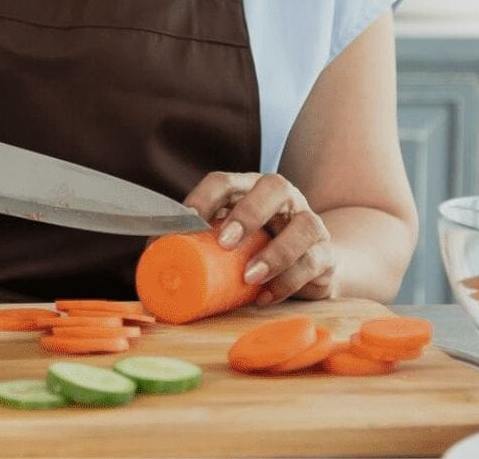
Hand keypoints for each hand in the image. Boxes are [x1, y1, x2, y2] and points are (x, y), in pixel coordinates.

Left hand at [185, 172, 336, 303]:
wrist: (311, 268)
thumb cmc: (256, 252)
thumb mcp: (228, 245)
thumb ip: (196, 248)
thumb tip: (151, 263)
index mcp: (250, 190)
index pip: (226, 181)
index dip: (205, 197)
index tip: (188, 222)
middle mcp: (283, 200)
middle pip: (274, 186)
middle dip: (247, 213)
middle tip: (225, 243)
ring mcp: (310, 223)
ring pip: (304, 224)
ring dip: (275, 253)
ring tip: (249, 277)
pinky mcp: (327, 254)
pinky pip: (314, 261)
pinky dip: (289, 281)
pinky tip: (266, 297)